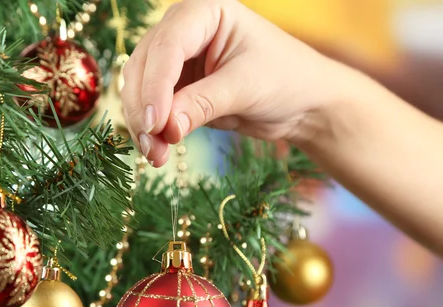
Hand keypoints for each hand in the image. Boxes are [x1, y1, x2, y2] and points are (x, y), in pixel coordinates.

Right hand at [121, 0, 348, 166]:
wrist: (302, 102)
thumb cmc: (286, 79)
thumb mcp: (246, 89)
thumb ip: (202, 104)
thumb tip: (165, 128)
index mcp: (205, 12)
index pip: (167, 46)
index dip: (155, 86)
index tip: (155, 124)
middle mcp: (184, 30)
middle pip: (144, 66)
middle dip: (144, 108)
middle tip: (152, 145)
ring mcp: (177, 59)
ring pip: (139, 87)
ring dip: (142, 122)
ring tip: (155, 156)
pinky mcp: (177, 87)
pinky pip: (152, 107)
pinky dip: (150, 130)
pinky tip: (157, 151)